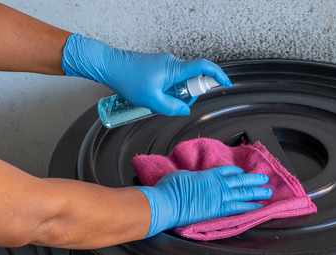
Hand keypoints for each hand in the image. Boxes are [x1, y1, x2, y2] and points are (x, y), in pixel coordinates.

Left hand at [61, 33, 230, 115]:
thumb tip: (185, 110)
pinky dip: (168, 90)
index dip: (218, 75)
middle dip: (187, 95)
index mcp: (175, 69)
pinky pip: (171, 80)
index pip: (204, 68)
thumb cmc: (128, 79)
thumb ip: (172, 107)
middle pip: (192, 79)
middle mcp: (172, 63)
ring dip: (174, 94)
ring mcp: (165, 64)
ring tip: (156, 101)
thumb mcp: (151, 100)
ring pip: (180, 82)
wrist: (109, 65)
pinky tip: (152, 96)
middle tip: (173, 105)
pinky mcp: (158, 66)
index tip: (226, 83)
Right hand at [135, 166, 271, 237]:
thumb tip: (196, 179)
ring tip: (267, 192)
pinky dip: (250, 207)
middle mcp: (217, 185)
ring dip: (257, 192)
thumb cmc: (170, 189)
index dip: (236, 172)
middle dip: (254, 179)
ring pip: (244, 193)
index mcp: (208, 175)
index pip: (227, 171)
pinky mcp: (219, 211)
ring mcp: (220, 198)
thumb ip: (194, 177)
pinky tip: (259, 207)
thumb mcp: (183, 176)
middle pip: (240, 181)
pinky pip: (239, 208)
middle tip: (264, 179)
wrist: (167, 203)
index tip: (242, 172)